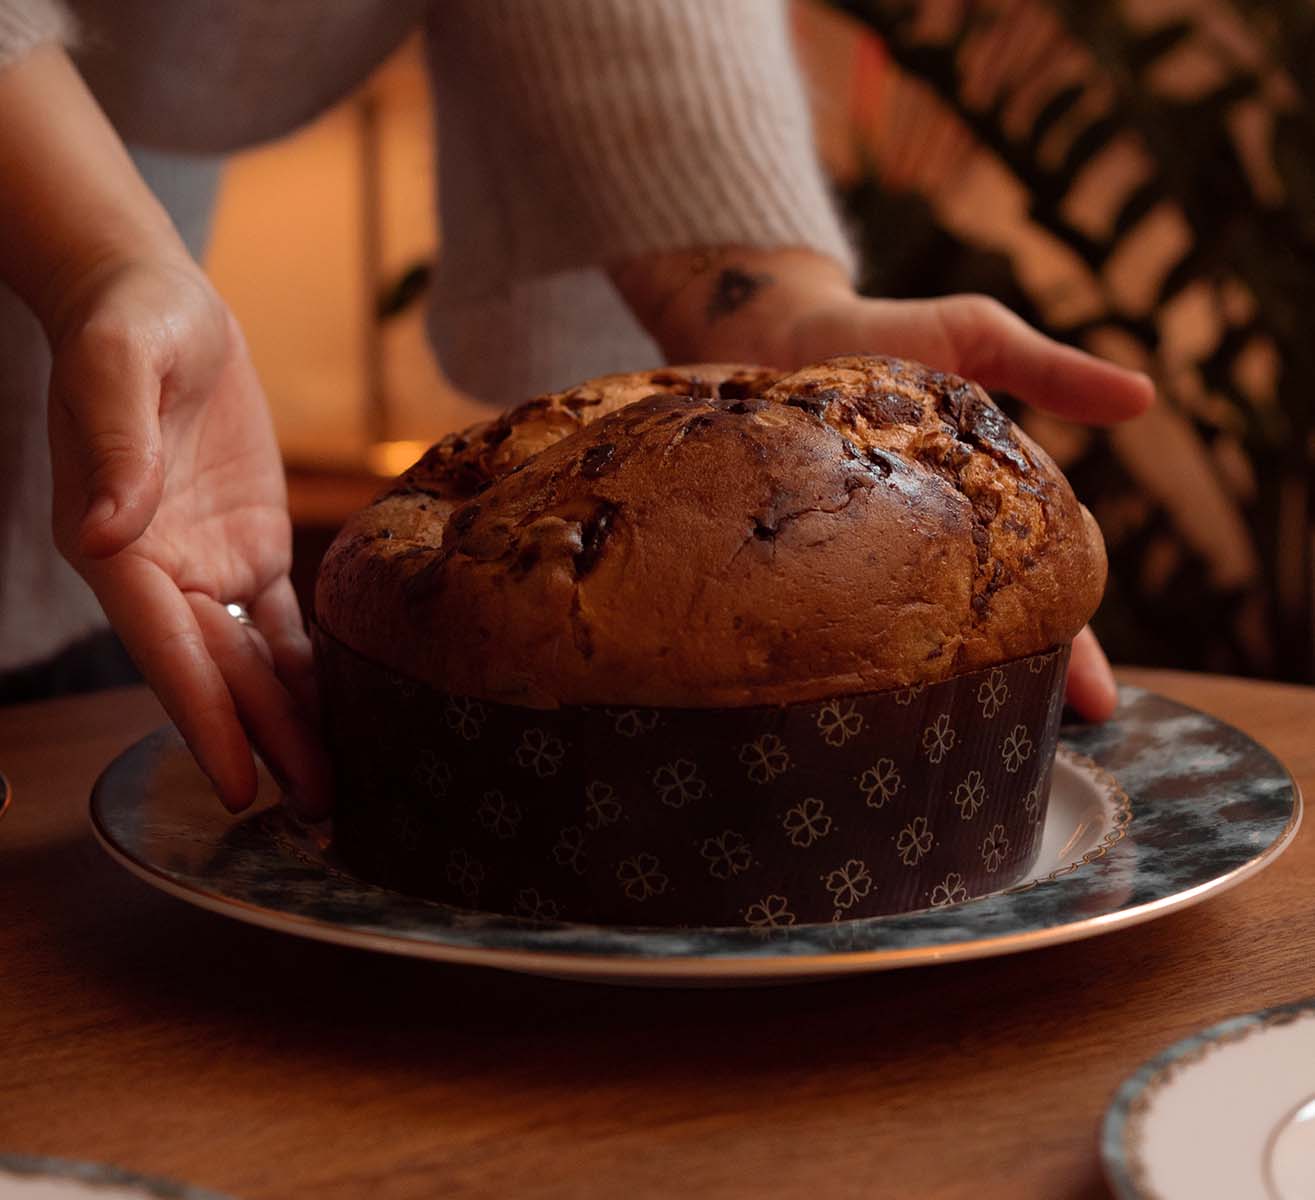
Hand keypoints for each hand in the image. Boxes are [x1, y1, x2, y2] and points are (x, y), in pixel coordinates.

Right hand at [48, 258, 330, 814]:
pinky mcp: (251, 546)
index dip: (204, 718)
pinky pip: (286, 621)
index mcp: (120, 547)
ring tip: (333, 786)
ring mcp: (210, 565)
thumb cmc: (128, 327)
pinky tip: (343, 708)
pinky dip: (311, 666)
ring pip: (256, 661)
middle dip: (264, 743)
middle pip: (220, 674)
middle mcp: (163, 573)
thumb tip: (110, 536)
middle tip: (316, 812)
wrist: (159, 303)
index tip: (239, 780)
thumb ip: (117, 449)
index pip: (167, 649)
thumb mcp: (119, 368)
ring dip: (292, 721)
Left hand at [614, 247, 1154, 720]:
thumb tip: (1143, 398)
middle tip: (1034, 744)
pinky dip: (847, 654)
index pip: (1042, 589)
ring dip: (939, 684)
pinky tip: (850, 701)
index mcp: (980, 507)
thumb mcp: (975, 337)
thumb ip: (1049, 370)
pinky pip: (830, 615)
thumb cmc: (884, 331)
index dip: (1074, 645)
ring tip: (953, 740)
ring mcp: (864, 557)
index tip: (1098, 703)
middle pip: (983, 630)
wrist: (774, 330)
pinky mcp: (801, 557)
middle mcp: (924, 545)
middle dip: (1015, 685)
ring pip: (912, 637)